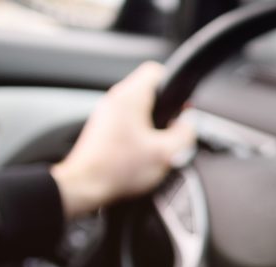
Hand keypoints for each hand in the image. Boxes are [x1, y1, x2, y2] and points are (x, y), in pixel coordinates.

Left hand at [50, 61, 196, 218]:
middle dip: (165, 110)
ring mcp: (106, 114)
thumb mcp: (165, 154)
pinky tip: (143, 153)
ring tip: (158, 145)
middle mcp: (115, 100)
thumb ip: (184, 134)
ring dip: (152, 124)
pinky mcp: (103, 129)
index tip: (181, 105)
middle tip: (172, 131)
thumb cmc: (118, 170)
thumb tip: (190, 124)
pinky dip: (139, 134)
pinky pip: (127, 123)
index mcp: (130, 98)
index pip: (156, 71)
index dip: (174, 85)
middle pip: (149, 91)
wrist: (85, 186)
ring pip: (138, 108)